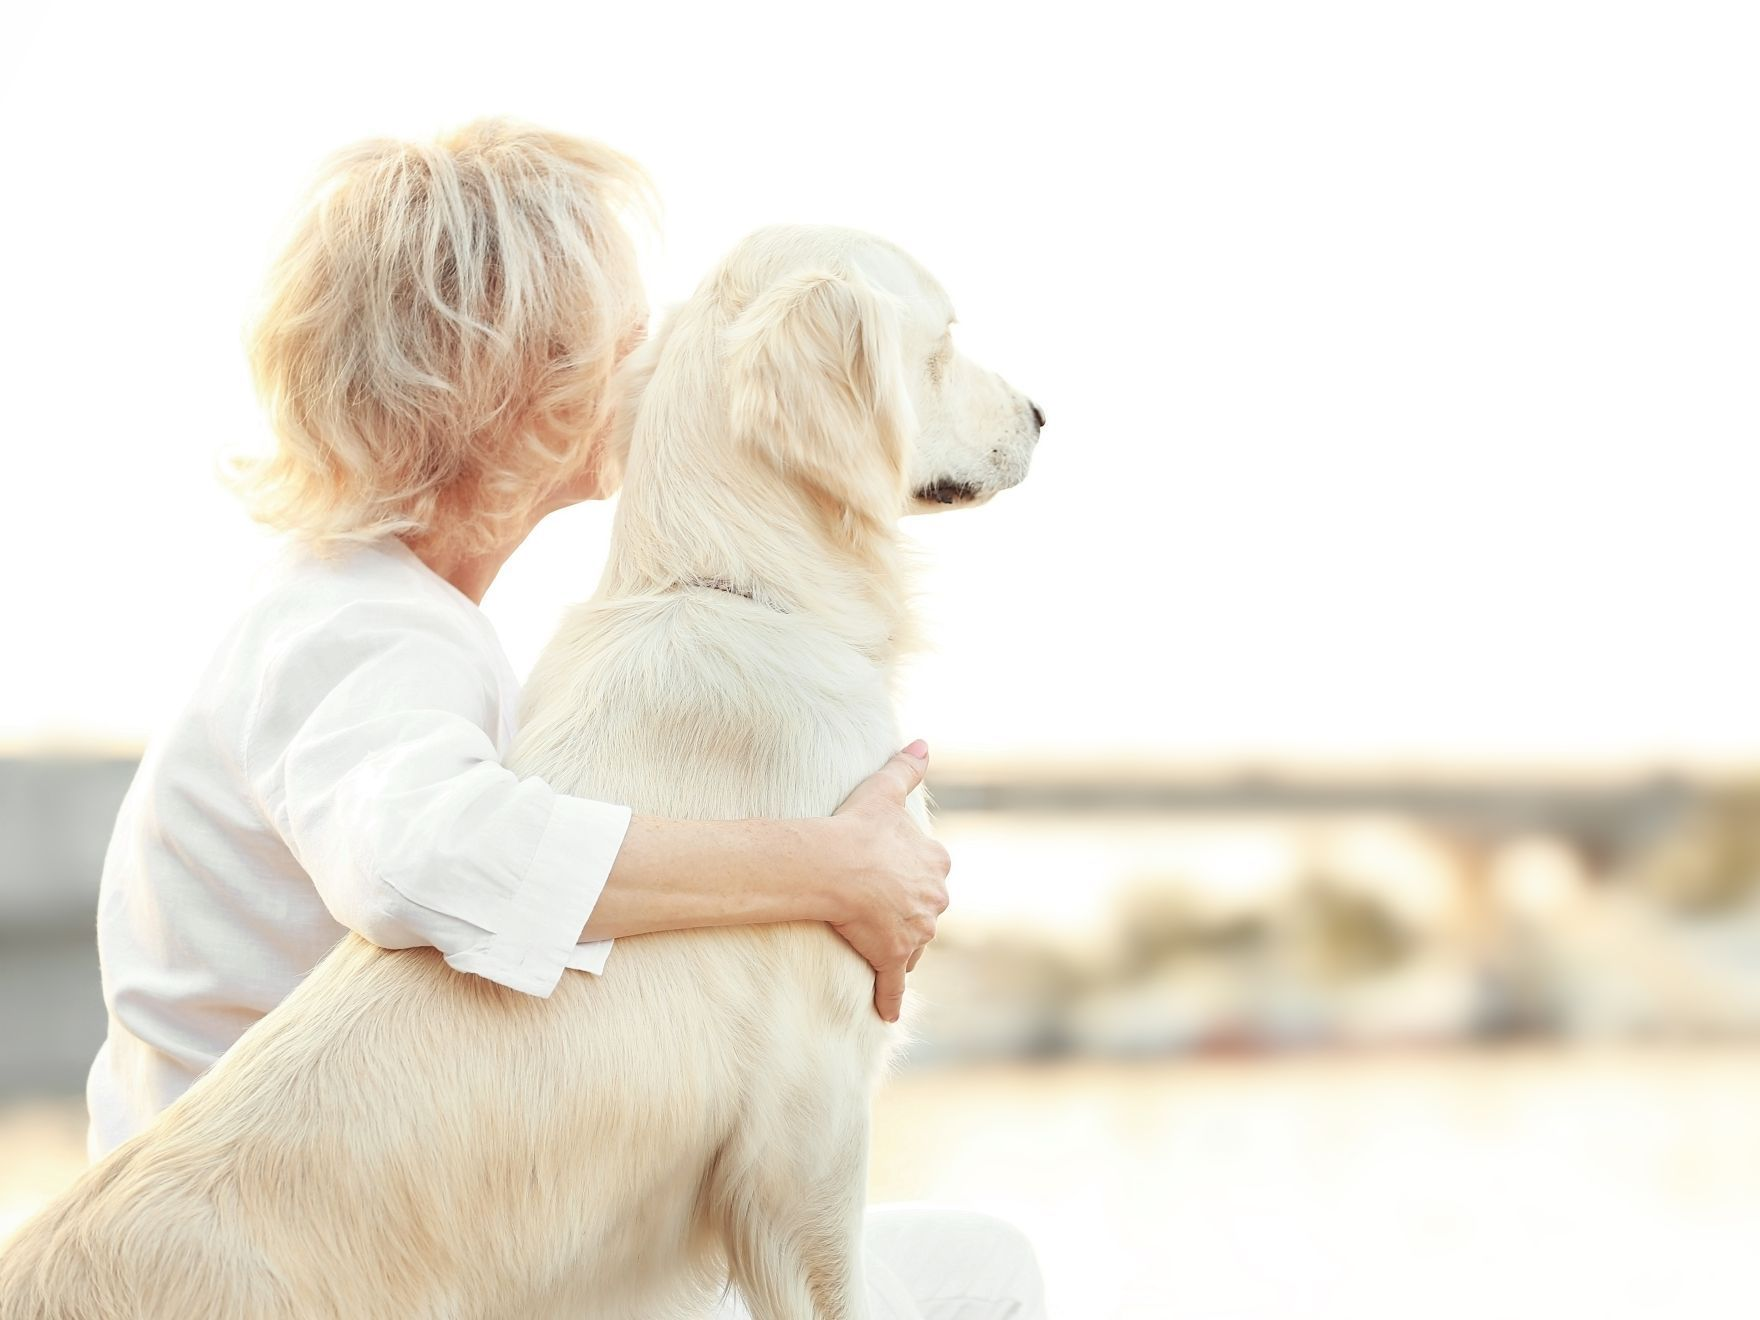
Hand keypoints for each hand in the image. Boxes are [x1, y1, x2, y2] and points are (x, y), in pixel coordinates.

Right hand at [827, 740, 950, 1022]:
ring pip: (913, 947)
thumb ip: (906, 767)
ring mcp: (915, 933)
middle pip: (927, 913)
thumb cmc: (859, 828)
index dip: (916, 878)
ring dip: (899, 951)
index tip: (899, 879)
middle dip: (912, 916)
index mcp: (935, 865)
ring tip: (878, 951)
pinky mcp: (892, 957)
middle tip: (885, 914)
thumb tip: (923, 742)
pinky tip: (887, 1013)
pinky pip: (893, 986)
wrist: (837, 865)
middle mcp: (933, 901)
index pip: (933, 875)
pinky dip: (890, 1000)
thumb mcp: (885, 792)